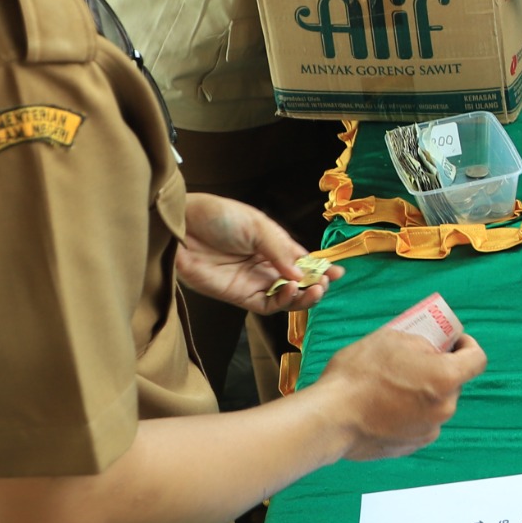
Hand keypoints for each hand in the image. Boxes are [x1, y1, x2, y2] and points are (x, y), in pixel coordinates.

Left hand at [176, 192, 339, 312]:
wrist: (183, 227)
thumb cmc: (218, 216)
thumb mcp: (257, 226)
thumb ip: (279, 251)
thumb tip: (301, 274)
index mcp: (274, 245)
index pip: (303, 261)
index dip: (321, 268)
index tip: (338, 272)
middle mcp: (266, 265)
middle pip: (298, 283)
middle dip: (316, 285)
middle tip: (325, 284)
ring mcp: (253, 281)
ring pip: (285, 298)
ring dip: (302, 297)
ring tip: (314, 290)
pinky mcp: (238, 295)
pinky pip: (265, 305)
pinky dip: (281, 302)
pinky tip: (289, 291)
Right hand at [313, 324, 487, 460]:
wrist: (330, 418)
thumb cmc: (358, 376)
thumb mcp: (392, 339)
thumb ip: (421, 343)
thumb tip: (432, 349)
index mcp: (446, 378)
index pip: (477, 359)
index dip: (468, 346)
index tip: (454, 341)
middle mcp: (445, 408)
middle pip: (453, 383)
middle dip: (438, 370)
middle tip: (413, 361)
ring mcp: (429, 430)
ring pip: (435, 404)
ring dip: (422, 393)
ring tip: (391, 384)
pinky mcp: (412, 446)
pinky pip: (419, 423)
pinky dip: (409, 413)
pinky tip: (384, 406)